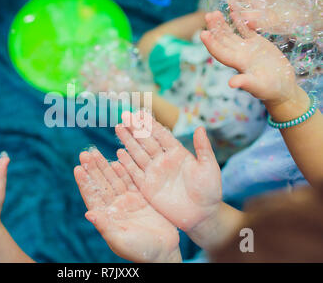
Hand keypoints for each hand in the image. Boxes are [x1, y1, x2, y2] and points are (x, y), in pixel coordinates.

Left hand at [74, 149, 180, 262]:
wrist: (165, 251)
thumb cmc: (141, 251)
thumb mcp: (121, 240)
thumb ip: (105, 226)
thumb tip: (88, 214)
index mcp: (107, 217)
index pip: (92, 196)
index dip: (85, 182)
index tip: (78, 168)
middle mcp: (115, 207)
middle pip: (101, 184)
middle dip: (93, 169)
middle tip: (85, 153)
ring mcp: (128, 201)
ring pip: (114, 179)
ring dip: (105, 166)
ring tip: (96, 152)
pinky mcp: (142, 198)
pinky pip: (131, 180)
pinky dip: (124, 169)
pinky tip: (117, 159)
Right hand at [115, 111, 221, 231]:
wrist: (202, 215)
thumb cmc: (209, 190)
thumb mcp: (209, 168)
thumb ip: (203, 148)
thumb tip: (200, 128)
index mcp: (177, 153)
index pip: (161, 135)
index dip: (151, 123)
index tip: (140, 112)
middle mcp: (163, 160)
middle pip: (146, 141)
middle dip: (135, 129)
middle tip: (125, 116)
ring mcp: (154, 173)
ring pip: (138, 154)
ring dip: (128, 141)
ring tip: (119, 127)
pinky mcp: (147, 187)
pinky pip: (135, 173)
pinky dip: (127, 164)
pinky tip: (119, 153)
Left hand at [201, 11, 298, 106]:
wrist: (282, 88)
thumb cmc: (270, 90)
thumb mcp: (258, 86)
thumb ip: (245, 83)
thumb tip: (231, 84)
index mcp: (237, 63)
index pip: (220, 52)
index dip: (211, 44)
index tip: (202, 33)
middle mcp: (239, 55)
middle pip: (222, 40)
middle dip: (214, 28)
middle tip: (207, 15)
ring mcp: (247, 49)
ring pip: (231, 34)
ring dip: (223, 24)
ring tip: (214, 13)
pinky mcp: (258, 44)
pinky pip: (246, 30)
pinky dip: (240, 22)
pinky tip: (234, 12)